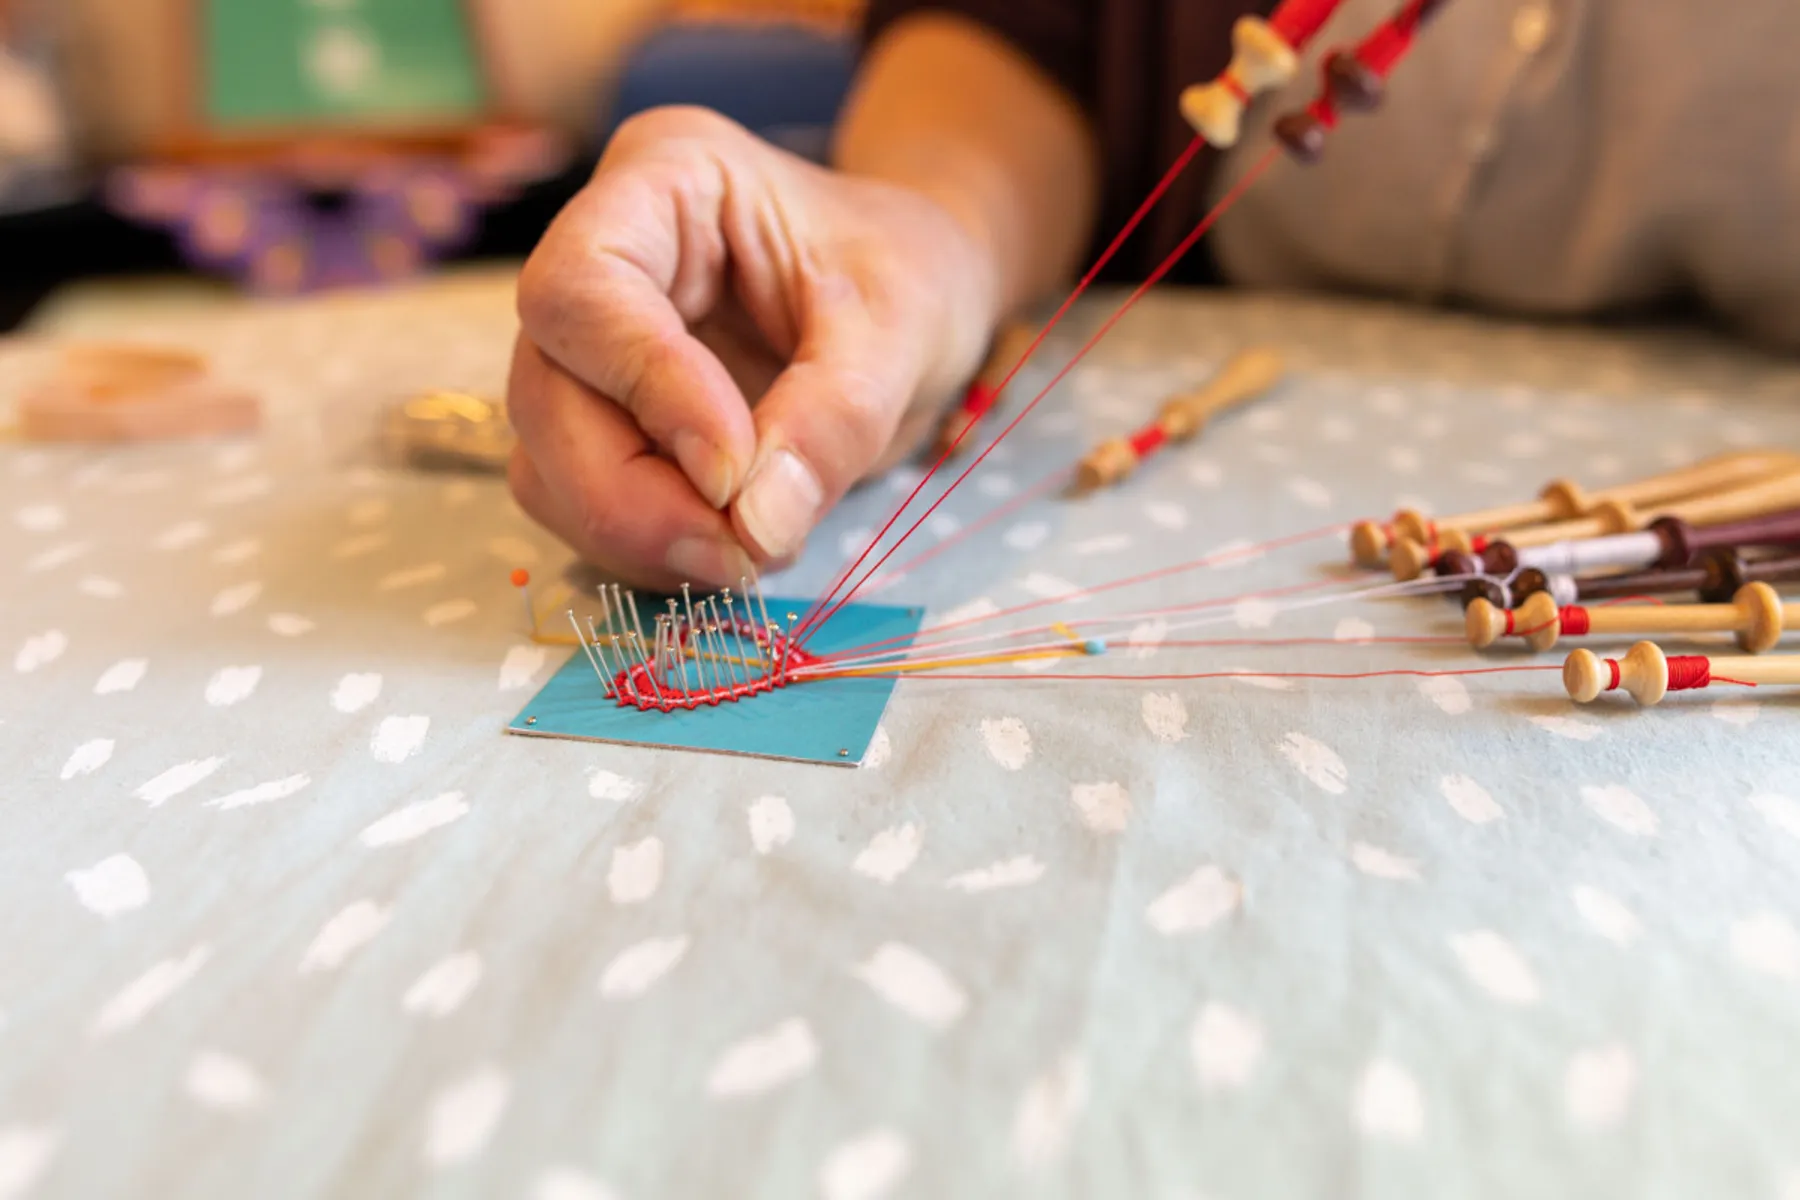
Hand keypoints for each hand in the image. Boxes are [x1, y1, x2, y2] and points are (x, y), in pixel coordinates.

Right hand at [508, 105, 1002, 591]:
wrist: (916, 298)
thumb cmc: (910, 274)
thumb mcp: (904, 329)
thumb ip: (837, 419)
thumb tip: (757, 529)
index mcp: (663, 180)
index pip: (584, 289)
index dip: (645, 388)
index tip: (733, 471)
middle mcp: (601, 258)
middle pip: (546, 391)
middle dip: (632, 494)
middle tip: (739, 552)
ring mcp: (589, 353)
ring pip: (547, 464)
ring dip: (636, 533)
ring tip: (746, 552)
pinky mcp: (604, 428)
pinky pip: (583, 507)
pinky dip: (646, 549)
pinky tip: (725, 551)